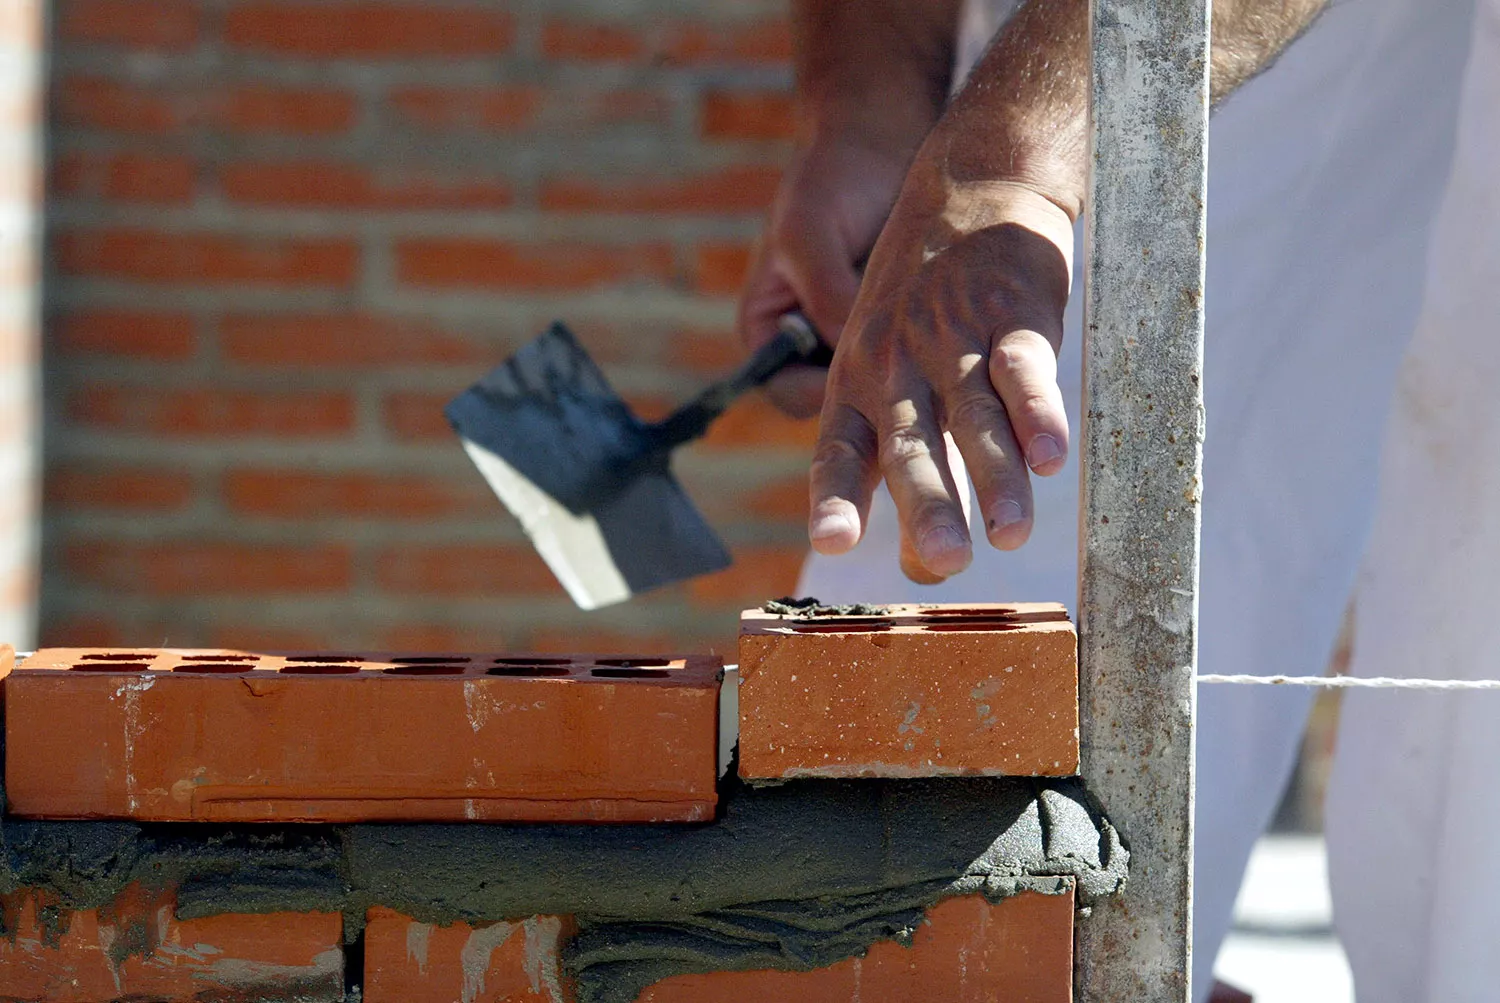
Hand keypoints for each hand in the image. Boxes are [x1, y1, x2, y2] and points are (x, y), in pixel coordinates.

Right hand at [737, 137, 911, 417]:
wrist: (882, 133)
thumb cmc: (831, 174)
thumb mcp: (811, 232)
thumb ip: (827, 295)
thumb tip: (854, 355)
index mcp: (769, 330)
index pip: (791, 393)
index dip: (827, 395)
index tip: (872, 371)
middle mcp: (812, 342)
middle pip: (842, 399)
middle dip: (879, 389)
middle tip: (920, 365)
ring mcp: (857, 334)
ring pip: (885, 382)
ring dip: (912, 370)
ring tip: (939, 333)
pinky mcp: (901, 323)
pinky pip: (918, 356)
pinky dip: (934, 345)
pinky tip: (955, 318)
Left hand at [807, 151, 1075, 582]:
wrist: (972, 186)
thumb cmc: (923, 303)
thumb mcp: (882, 365)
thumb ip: (902, 459)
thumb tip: (925, 568)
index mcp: (856, 384)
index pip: (840, 450)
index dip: (836, 497)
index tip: (830, 542)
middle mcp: (897, 365)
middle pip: (911, 444)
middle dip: (928, 505)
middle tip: (946, 562)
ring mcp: (953, 336)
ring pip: (974, 415)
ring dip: (996, 477)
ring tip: (1011, 535)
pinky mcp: (1014, 312)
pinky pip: (1024, 368)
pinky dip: (1038, 411)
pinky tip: (1052, 456)